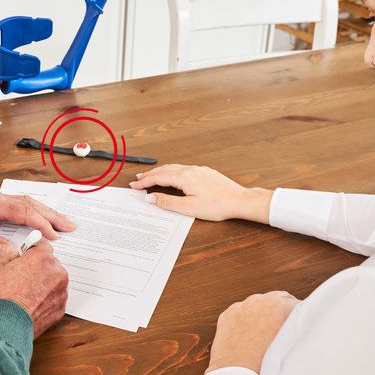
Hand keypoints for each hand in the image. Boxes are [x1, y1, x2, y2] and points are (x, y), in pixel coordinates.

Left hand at [0, 186, 76, 257]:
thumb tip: (9, 252)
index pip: (24, 213)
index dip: (41, 224)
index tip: (55, 235)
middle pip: (32, 205)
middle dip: (53, 216)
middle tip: (71, 226)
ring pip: (28, 203)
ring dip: (46, 211)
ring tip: (62, 221)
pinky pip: (20, 204)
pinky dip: (35, 210)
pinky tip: (41, 215)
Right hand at [0, 240, 68, 337]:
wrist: (5, 327)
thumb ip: (8, 257)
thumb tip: (12, 254)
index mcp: (42, 258)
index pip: (42, 245)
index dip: (32, 249)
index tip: (27, 253)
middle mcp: (56, 273)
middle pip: (49, 264)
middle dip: (38, 267)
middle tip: (22, 276)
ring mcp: (61, 292)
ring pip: (53, 281)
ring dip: (43, 284)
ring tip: (25, 293)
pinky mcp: (60, 309)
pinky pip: (54, 298)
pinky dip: (46, 299)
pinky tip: (31, 304)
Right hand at [130, 164, 272, 222]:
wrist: (239, 200)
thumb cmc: (217, 205)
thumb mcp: (189, 208)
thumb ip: (168, 202)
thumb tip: (150, 198)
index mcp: (184, 177)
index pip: (159, 177)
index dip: (145, 181)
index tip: (134, 185)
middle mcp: (190, 170)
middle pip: (165, 170)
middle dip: (150, 174)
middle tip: (138, 179)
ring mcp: (199, 170)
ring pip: (174, 167)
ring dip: (161, 172)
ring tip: (151, 176)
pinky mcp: (205, 172)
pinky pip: (183, 168)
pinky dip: (172, 171)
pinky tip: (173, 176)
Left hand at [207, 291, 299, 373]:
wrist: (236, 373)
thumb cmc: (266, 362)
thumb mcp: (289, 342)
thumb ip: (295, 327)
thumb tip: (300, 325)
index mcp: (280, 305)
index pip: (297, 304)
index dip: (299, 316)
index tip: (298, 325)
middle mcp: (260, 300)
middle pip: (278, 299)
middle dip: (281, 311)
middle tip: (283, 328)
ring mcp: (241, 306)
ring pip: (258, 305)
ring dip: (263, 313)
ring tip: (264, 333)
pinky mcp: (227, 314)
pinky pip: (240, 312)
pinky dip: (245, 319)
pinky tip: (247, 335)